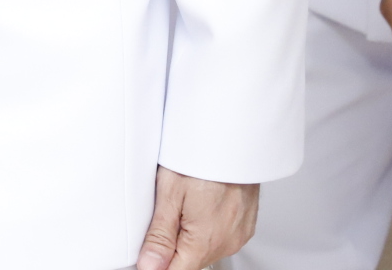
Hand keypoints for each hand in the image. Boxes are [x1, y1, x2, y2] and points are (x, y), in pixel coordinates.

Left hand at [136, 168, 258, 268]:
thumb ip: (159, 236)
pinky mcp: (245, 225)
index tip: (146, 253)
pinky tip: (199, 204)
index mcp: (205, 241)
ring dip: (189, 237)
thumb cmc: (201, 156)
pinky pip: (220, 237)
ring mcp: (238, 234)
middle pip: (189, 261)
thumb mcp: (169, 193)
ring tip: (183, 203)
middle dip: (171, 248)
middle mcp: (227, 242)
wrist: (231, 136)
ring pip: (204, 249)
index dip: (155, 264)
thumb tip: (148, 266)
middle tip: (163, 214)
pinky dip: (206, 227)